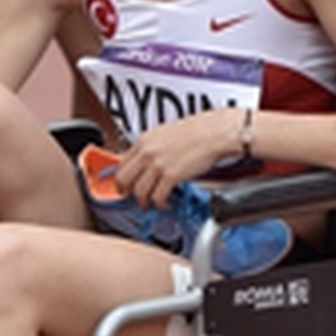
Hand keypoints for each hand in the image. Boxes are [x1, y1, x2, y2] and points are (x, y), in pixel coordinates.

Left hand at [112, 108, 242, 207]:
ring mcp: (158, 164)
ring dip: (143, 201)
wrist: (214, 132)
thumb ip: (152, 147)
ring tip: (150, 203)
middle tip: (132, 197)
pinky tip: (165, 203)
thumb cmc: (197, 131)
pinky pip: (157, 197)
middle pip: (124, 179)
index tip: (125, 185)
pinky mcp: (171, 176)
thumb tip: (146, 162)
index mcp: (144, 140)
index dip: (121, 178)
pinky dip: (160, 204)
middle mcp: (147, 152)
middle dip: (126, 192)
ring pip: (139, 191)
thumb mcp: (166, 133)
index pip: (121, 163)